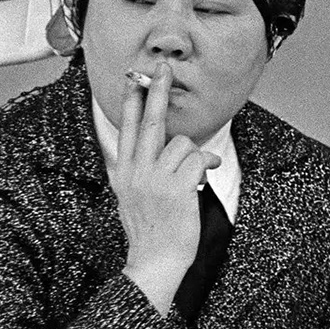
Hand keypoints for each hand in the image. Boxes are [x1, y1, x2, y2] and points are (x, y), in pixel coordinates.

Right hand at [111, 62, 221, 313]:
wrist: (154, 261)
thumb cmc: (151, 231)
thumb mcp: (133, 198)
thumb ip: (143, 172)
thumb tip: (165, 153)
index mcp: (122, 172)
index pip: (127, 129)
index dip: (132, 102)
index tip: (133, 78)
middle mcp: (134, 171)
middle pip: (149, 122)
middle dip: (156, 92)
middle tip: (162, 68)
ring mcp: (154, 178)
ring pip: (182, 143)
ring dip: (195, 156)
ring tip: (193, 177)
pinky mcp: (175, 187)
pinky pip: (199, 159)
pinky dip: (207, 166)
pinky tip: (203, 181)